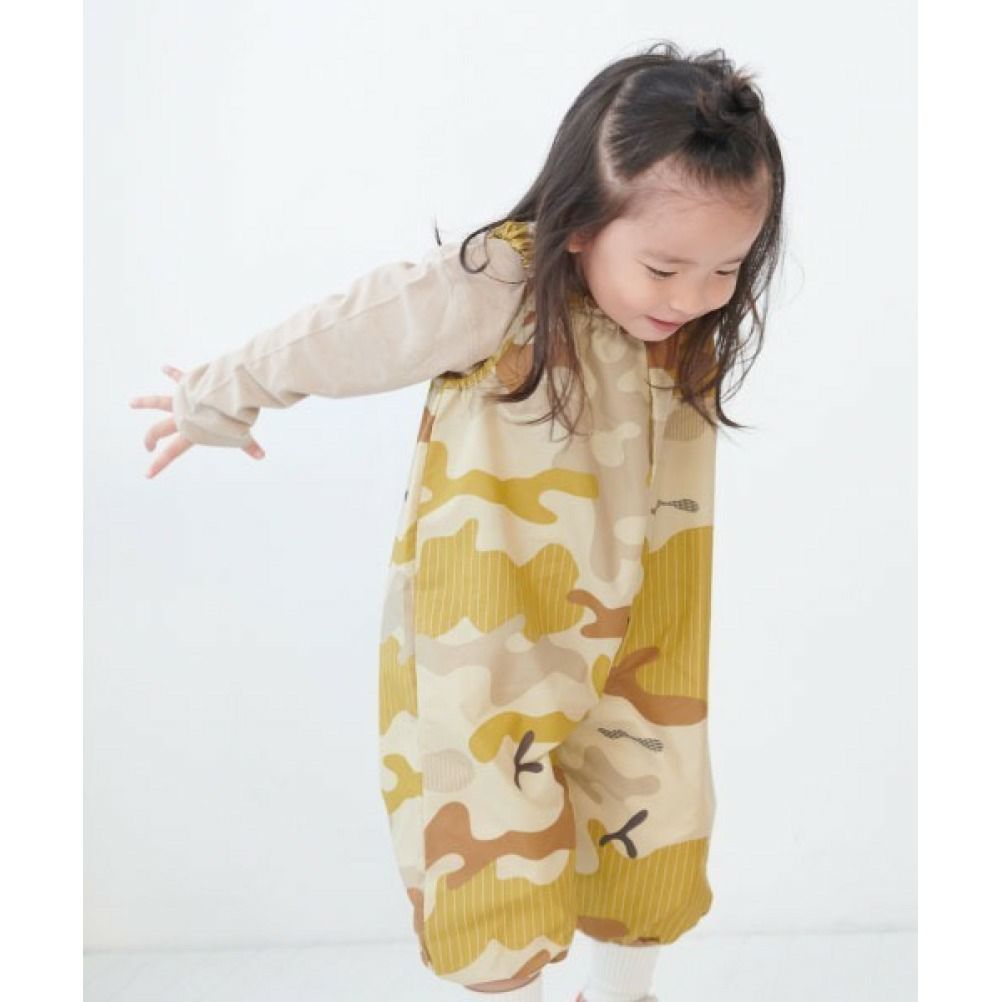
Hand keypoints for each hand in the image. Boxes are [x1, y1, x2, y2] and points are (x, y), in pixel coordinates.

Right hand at [129, 364, 265, 477]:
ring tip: (132, 403)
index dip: (159, 465)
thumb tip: (262, 456)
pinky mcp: (188, 384)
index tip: (147, 474)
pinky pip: (179, 377)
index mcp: (190, 432)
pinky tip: (164, 367)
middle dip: (150, 440)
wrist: (223, 394)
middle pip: (159, 430)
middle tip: (147, 447)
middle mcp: (181, 417)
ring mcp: (182, 400)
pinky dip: (172, 372)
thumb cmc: (230, 417)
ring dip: (144, 403)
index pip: (171, 453)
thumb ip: (249, 445)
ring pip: (157, 402)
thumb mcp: (240, 435)